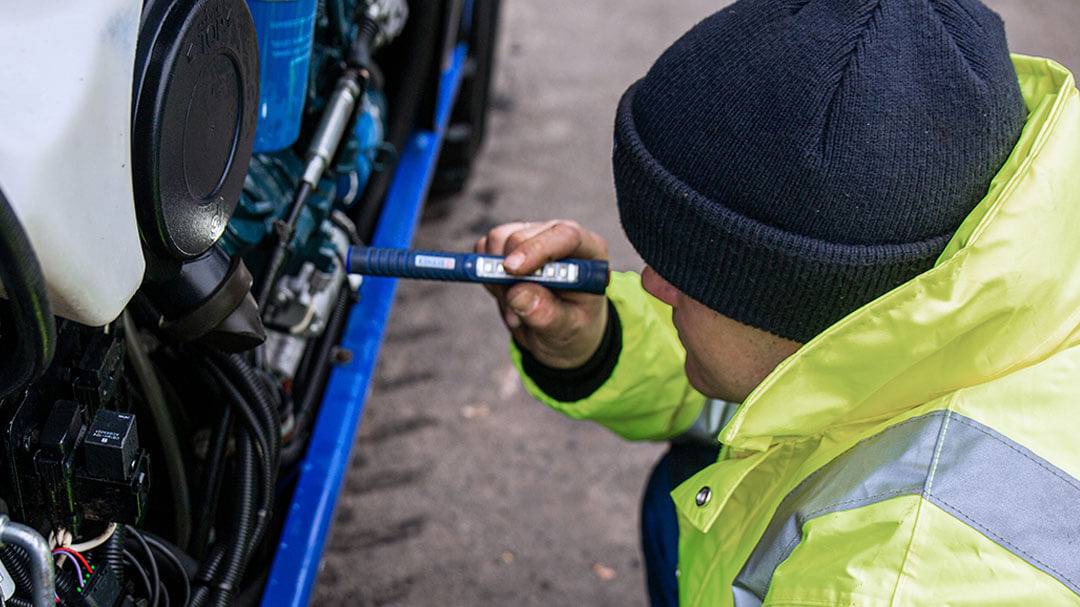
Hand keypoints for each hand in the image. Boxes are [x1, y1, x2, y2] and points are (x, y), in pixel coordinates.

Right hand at [475, 220, 609, 368]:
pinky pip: (484, 251)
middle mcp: (558, 237)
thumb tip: (517, 293)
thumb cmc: (573, 327)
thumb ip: (546, 314)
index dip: (536, 249)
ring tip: (516, 309)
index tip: (512, 270)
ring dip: (497, 279)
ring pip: (497, 240)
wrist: (559, 333)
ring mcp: (531, 238)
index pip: (564, 235)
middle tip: (513, 309)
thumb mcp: (567, 329)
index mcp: (587, 252)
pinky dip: (488, 279)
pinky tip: (507, 299)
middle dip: (508, 273)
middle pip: (522, 236)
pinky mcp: (508, 245)